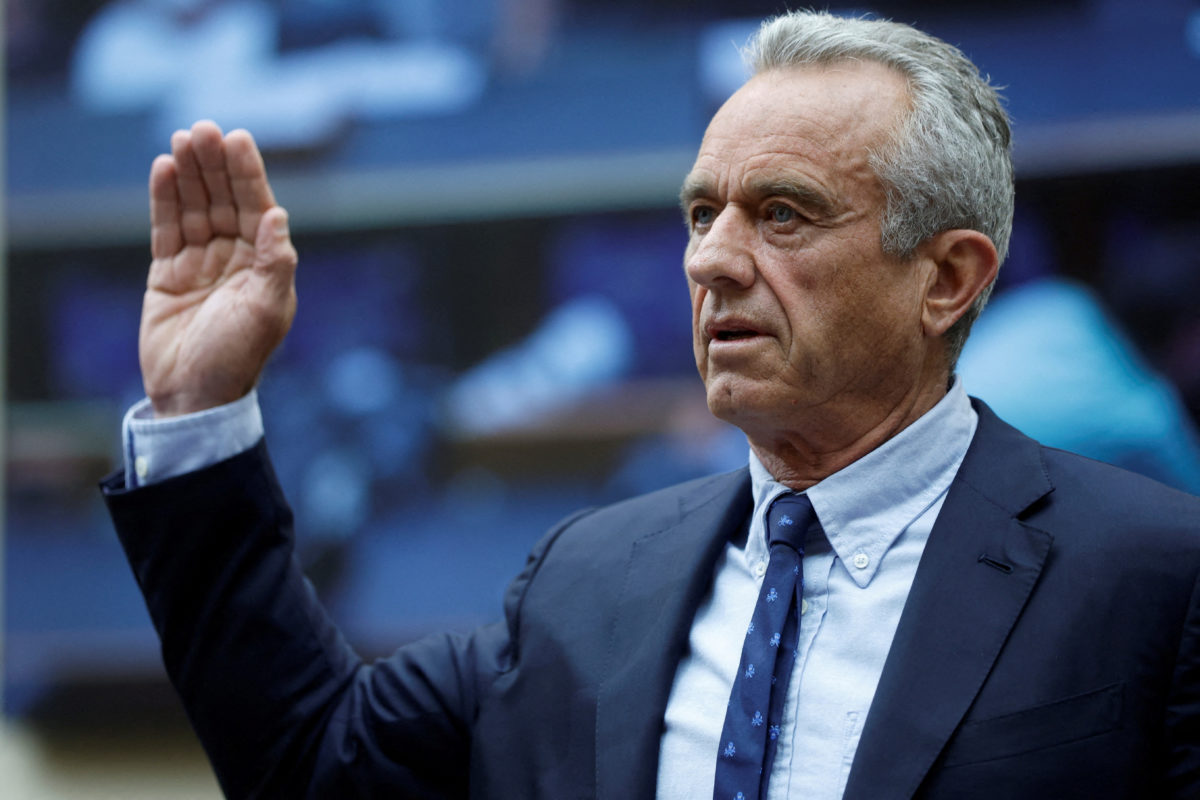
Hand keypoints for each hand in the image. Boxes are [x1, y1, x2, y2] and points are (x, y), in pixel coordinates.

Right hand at [140, 120, 297, 416]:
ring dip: (189, 174)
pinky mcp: (168, 273)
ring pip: (194, 208)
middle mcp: (236, 259)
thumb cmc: (237, 357)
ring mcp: (201, 264)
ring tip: (181, 140)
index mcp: (265, 265)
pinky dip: (164, 200)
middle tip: (202, 129)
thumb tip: (277, 215)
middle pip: (223, 200)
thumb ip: (274, 262)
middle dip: (214, 165)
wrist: (194, 396)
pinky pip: (166, 229)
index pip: (256, 208)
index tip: (238, 139)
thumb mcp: (265, 310)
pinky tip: (163, 169)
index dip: (247, 174)